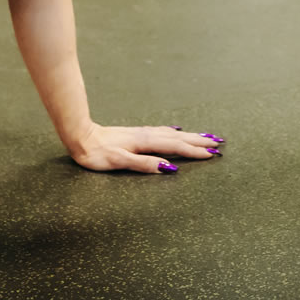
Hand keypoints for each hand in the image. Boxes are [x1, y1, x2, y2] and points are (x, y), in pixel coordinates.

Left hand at [68, 122, 224, 173]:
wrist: (80, 136)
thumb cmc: (96, 154)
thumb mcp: (118, 162)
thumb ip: (143, 164)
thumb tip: (168, 167)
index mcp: (145, 143)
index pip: (176, 147)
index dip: (194, 152)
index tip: (213, 154)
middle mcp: (147, 135)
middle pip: (179, 138)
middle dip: (199, 141)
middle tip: (219, 142)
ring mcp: (142, 133)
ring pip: (172, 134)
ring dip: (190, 136)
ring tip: (205, 137)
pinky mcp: (136, 134)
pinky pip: (162, 132)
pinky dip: (174, 133)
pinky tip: (175, 131)